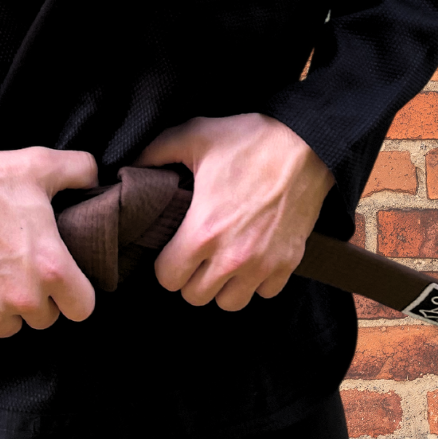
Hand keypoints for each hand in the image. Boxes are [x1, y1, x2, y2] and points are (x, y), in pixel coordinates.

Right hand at [0, 136, 97, 337]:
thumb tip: (95, 178)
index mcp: (51, 267)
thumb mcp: (41, 165)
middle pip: (44, 320)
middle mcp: (22, 297)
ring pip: (9, 328)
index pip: (82, 309)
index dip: (75, 294)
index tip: (64, 283)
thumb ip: (80, 171)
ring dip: (5, 309)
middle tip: (23, 269)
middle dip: (38, 299)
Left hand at [135, 113, 334, 311]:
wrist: (307, 145)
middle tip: (194, 252)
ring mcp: (263, 265)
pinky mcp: (288, 264)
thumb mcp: (194, 135)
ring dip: (222, 286)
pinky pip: (264, 293)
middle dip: (190, 276)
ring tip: (221, 259)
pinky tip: (251, 256)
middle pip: (195, 296)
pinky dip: (256, 282)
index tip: (172, 246)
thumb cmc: (249, 140)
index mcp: (202, 232)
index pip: (167, 278)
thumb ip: (155, 153)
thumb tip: (130, 168)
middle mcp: (232, 258)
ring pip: (230, 303)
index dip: (165, 263)